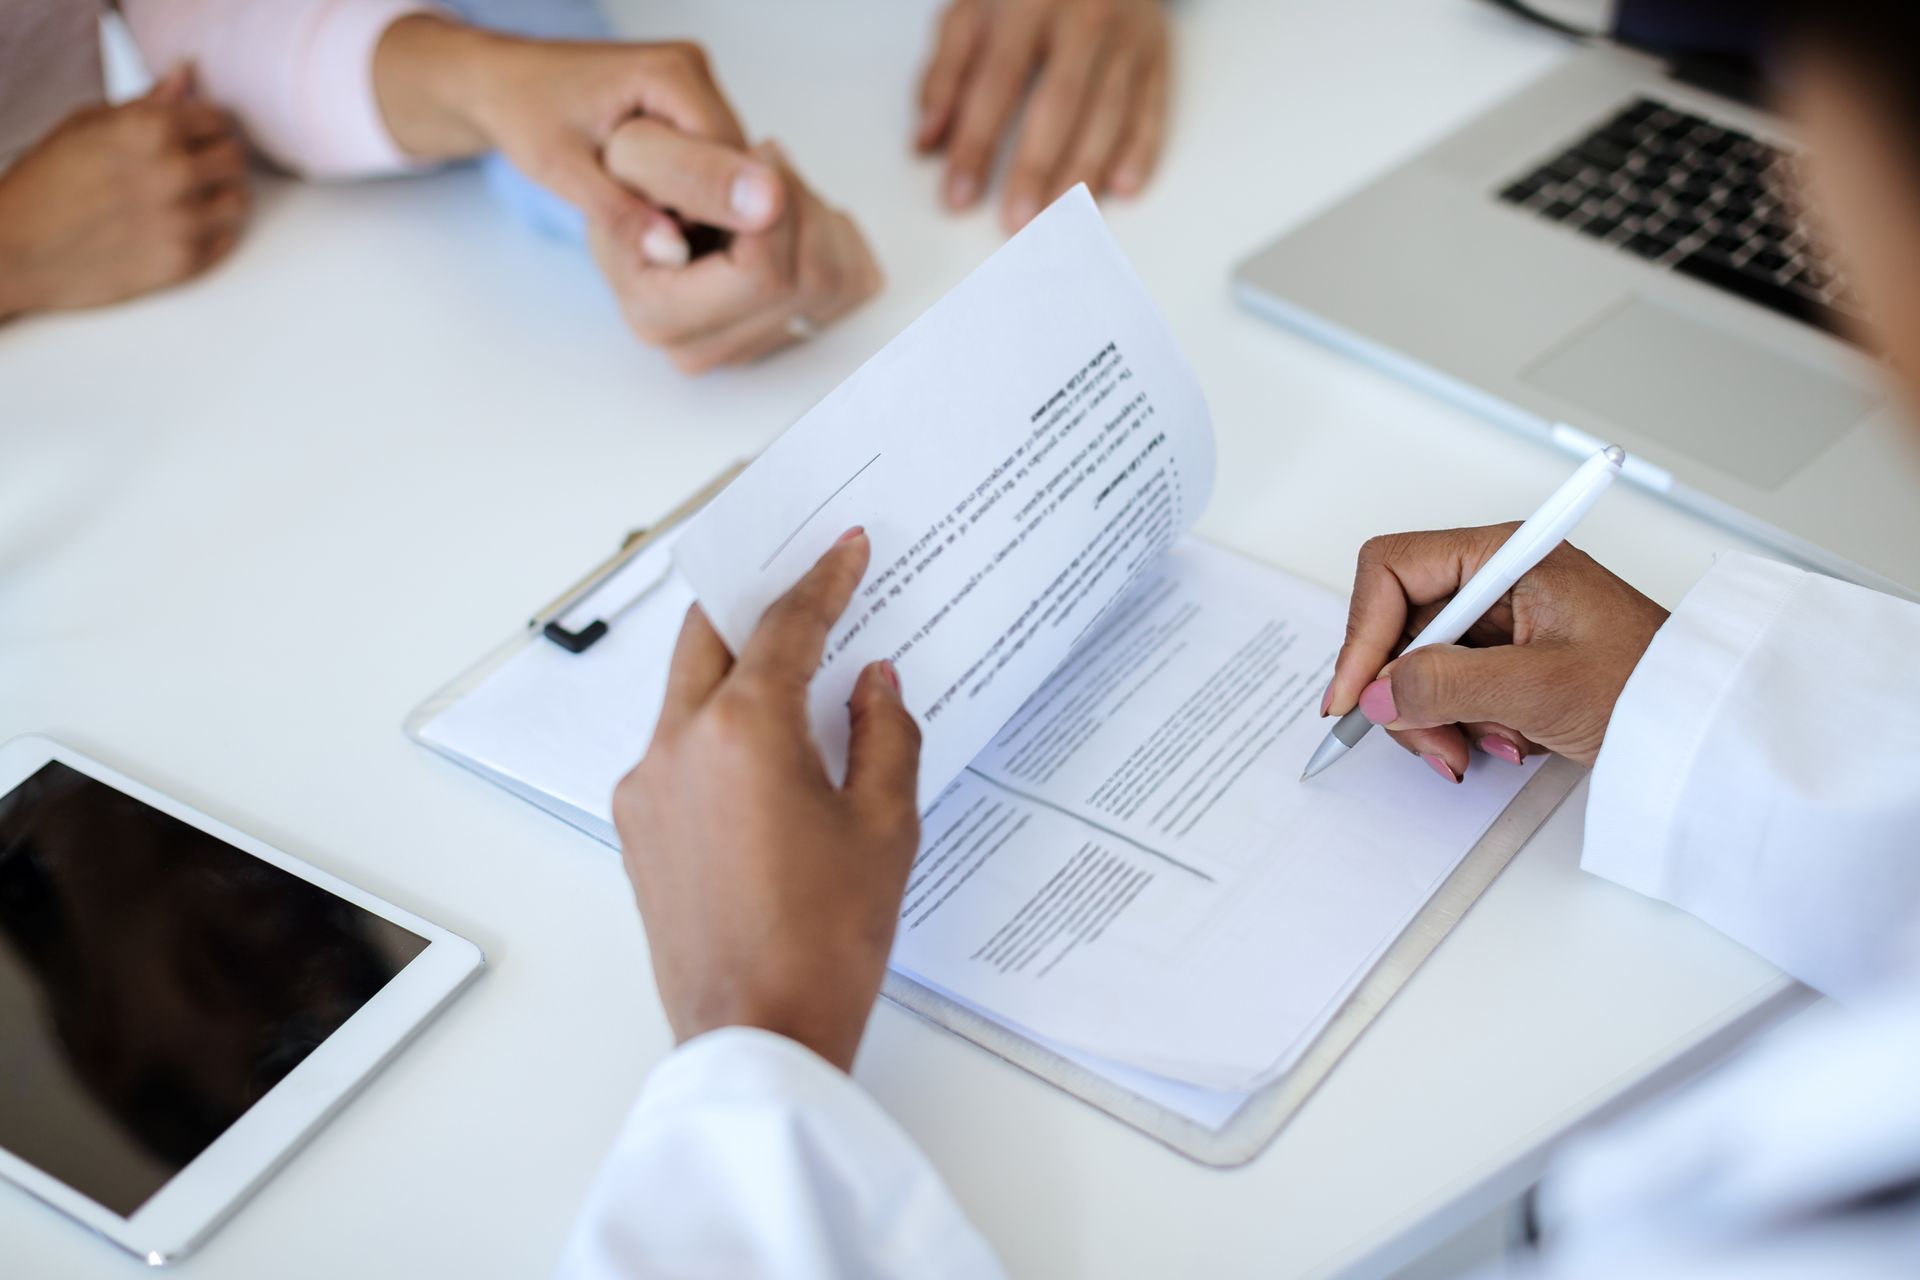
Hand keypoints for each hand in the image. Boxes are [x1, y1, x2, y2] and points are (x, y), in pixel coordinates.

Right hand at [0, 69, 248, 320]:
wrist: (18, 250)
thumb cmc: (46, 182)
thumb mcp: (86, 125)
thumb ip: (147, 102)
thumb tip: (187, 75)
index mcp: (151, 128)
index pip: (218, 119)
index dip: (206, 127)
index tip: (194, 137)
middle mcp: (175, 172)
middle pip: (235, 158)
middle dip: (217, 160)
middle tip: (193, 168)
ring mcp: (183, 220)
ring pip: (238, 201)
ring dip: (219, 197)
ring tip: (189, 198)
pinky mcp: (185, 262)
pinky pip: (225, 240)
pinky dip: (210, 233)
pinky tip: (179, 226)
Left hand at [373, 18, 774, 265]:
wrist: (499, 81)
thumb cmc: (522, 111)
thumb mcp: (564, 171)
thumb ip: (621, 213)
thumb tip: (673, 254)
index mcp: (671, 73)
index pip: (727, 158)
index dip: (709, 209)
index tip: (673, 241)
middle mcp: (692, 68)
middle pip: (734, 159)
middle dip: (706, 204)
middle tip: (659, 233)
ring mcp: (693, 82)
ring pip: (727, 162)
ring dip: (701, 198)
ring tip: (653, 216)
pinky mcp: (686, 99)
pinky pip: (710, 155)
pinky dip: (692, 186)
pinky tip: (659, 204)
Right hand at [593, 131, 881, 372]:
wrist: (641, 200)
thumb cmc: (633, 181)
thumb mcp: (634, 153)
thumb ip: (687, 172)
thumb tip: (763, 202)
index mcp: (657, 316)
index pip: (759, 275)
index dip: (775, 203)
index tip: (757, 155)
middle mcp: (703, 350)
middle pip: (807, 281)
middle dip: (799, 203)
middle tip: (765, 159)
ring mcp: (751, 350)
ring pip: (837, 281)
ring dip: (817, 212)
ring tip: (773, 185)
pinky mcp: (792, 335)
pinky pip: (855, 284)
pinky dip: (836, 233)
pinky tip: (794, 215)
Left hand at [612, 531, 921, 1071]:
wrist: (758, 1034)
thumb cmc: (826, 940)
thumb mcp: (887, 826)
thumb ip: (885, 733)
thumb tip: (873, 683)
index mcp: (742, 731)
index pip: (785, 626)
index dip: (822, 580)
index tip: (845, 547)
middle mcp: (676, 745)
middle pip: (709, 636)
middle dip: (755, 602)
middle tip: (800, 579)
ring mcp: (645, 788)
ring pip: (684, 692)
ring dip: (733, 666)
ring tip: (791, 665)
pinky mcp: (636, 829)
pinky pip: (676, 748)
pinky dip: (717, 725)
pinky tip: (765, 747)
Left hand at [917, 0, 1169, 230]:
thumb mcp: (973, 9)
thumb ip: (945, 71)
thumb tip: (926, 140)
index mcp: (1027, 2)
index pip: (997, 84)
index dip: (976, 144)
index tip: (959, 196)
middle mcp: (1083, 17)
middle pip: (1057, 105)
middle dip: (1035, 169)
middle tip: (1017, 223)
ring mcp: (1126, 38)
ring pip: (1107, 114)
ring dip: (1083, 173)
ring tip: (1061, 222)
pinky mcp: (1157, 55)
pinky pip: (1151, 108)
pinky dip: (1140, 150)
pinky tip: (1121, 188)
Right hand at [1322, 527, 1669, 778]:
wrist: (1704, 723)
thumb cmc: (1653, 683)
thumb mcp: (1542, 688)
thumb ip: (1449, 686)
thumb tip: (1378, 693)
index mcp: (1504, 555)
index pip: (1392, 571)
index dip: (1363, 634)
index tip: (1357, 696)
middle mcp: (1495, 578)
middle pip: (1398, 626)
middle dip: (1406, 691)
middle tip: (1435, 743)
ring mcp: (1500, 618)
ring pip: (1419, 665)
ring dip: (1438, 717)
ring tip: (1484, 747)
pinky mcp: (1506, 656)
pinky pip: (1450, 687)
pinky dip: (1464, 723)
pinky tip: (1506, 740)